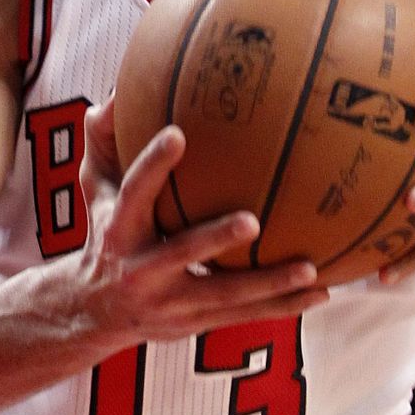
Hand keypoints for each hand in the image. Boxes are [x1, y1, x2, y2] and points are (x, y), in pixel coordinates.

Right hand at [71, 98, 328, 348]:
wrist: (95, 310)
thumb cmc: (105, 232)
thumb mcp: (94, 188)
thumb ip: (103, 141)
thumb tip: (120, 92)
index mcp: (119, 228)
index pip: (134, 191)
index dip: (153, 165)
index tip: (177, 134)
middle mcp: (142, 268)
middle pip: (182, 252)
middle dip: (215, 239)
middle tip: (252, 221)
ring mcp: (171, 300)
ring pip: (223, 294)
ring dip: (267, 283)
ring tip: (309, 268)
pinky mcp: (195, 322)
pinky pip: (244, 315)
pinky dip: (283, 306)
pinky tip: (321, 293)